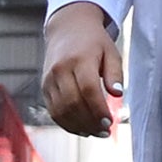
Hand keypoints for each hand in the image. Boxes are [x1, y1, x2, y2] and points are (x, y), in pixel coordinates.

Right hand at [40, 2, 121, 136]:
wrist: (67, 28)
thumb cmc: (94, 42)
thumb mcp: (111, 51)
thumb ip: (115, 73)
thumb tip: (118, 94)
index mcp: (79, 59)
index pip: (87, 89)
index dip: (98, 109)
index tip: (110, 122)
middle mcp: (60, 70)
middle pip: (72, 103)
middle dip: (89, 122)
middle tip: (105, 132)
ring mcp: (49, 79)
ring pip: (60, 110)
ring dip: (78, 126)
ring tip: (96, 132)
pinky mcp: (44, 87)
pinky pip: (53, 110)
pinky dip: (67, 123)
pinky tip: (82, 129)